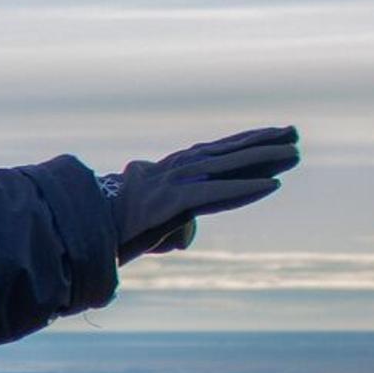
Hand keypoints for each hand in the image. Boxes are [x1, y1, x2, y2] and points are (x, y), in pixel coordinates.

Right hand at [103, 126, 300, 263]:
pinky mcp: (171, 201)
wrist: (79, 227)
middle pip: (225, 153)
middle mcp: (173, 170)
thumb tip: (182, 239)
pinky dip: (244, 189)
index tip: (273, 134)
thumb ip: (169, 225)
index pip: (214, 152)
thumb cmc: (109, 229)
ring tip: (294, 154)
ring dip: (262, 160)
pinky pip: (215, 194)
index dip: (244, 142)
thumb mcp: (145, 224)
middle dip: (261, 142)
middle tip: (294, 133)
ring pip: (226, 167)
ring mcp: (172, 183)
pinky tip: (273, 185)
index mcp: (168, 172)